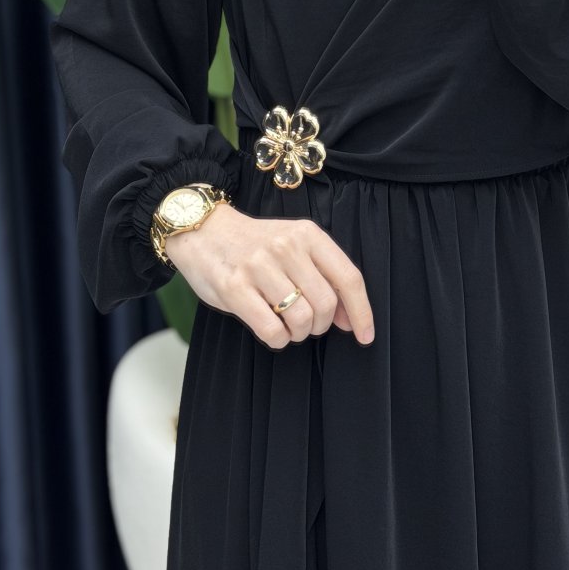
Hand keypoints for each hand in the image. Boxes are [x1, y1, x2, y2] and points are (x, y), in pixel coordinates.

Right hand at [165, 202, 374, 349]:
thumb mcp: (294, 245)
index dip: (362, 312)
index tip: (365, 335)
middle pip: (325, 304)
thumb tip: (350, 319)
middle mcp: (286, 247)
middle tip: (306, 323)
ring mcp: (259, 267)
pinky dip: (277, 339)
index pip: (348, 277)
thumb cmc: (254, 244)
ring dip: (297, 333)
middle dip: (321, 325)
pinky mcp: (234, 288)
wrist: (203, 231)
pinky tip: (270, 328)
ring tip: (286, 324)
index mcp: (307, 234)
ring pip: (300, 319)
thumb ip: (323, 275)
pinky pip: (271, 330)